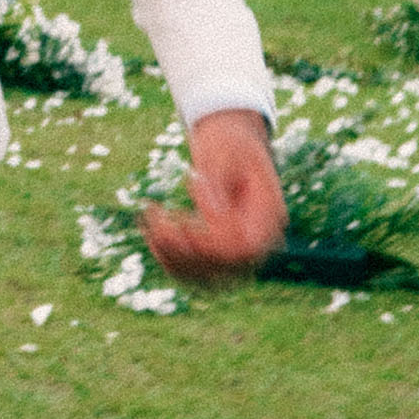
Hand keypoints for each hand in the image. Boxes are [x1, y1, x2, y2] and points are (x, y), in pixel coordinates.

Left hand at [142, 109, 285, 285]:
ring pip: (205, 276)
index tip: (186, 196)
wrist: (230, 145)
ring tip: (148, 218)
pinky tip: (151, 231)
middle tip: (153, 212)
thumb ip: (218, 177)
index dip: (211, 236)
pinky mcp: (218, 254)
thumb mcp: (223, 150)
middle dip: (183, 247)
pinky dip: (168, 258)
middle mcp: (259, 239)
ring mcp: (240, 251)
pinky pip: (193, 272)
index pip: (245, 246)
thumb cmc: (229, 142)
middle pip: (224, 266)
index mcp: (269, 214)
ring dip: (170, 255)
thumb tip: (210, 207)